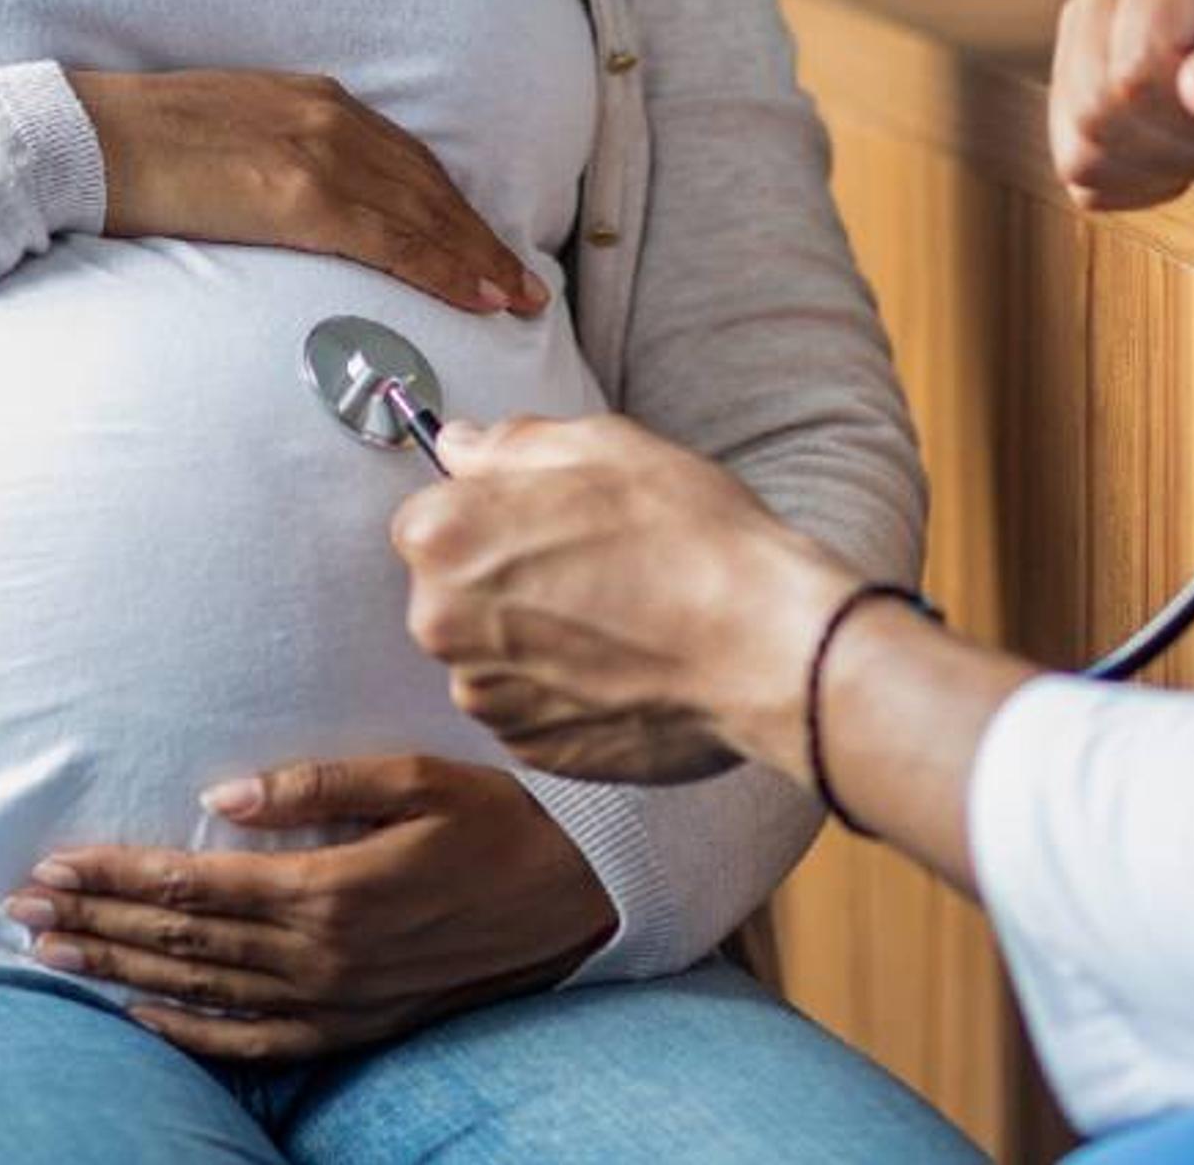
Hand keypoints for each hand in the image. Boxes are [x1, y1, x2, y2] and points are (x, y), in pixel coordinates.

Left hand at [4, 756, 613, 1060]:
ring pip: (204, 991)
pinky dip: (193, 1034)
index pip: (192, 886)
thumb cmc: (497, 820)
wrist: (580, 899)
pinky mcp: (356, 1026)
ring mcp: (337, 1001)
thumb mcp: (416, 777)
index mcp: (330, 889)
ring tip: (53, 957)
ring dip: (122, 972)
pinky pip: (257, 1044)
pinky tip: (143, 1018)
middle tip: (19, 910)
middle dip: (94, 924)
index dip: (115, 876)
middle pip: (181, 942)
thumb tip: (218, 792)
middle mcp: (322, 956)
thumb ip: (314, 786)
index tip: (52, 865)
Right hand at [68, 69, 546, 314]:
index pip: (404, 159)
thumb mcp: (227, 135)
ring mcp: (317, 153)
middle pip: (428, 186)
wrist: (87, 136)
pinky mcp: (298, 194)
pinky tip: (475, 293)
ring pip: (423, 213)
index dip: (450, 206)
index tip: (485, 242)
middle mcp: (328, 116)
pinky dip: (443, 266)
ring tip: (512, 297)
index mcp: (311, 100)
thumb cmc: (138, 145)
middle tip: (522, 283)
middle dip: (479, 236)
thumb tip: (292, 206)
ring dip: (476, 257)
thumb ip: (273, 159)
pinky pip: (391, 238)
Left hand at [392, 415, 853, 786]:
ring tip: (615, 616)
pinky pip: (526, 704)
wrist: (764, 649)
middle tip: (590, 563)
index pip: (428, 516)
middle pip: (451, 589)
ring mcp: (485, 696)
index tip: (538, 516)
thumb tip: (462, 446)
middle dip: (504, 575)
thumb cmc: (691, 540)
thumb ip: (510, 444)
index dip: (486, 511)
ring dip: (532, 635)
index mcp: (445, 538)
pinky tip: (620, 661)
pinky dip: (560, 686)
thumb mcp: (601, 445)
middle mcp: (443, 624)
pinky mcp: (529, 749)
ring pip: (489, 650)